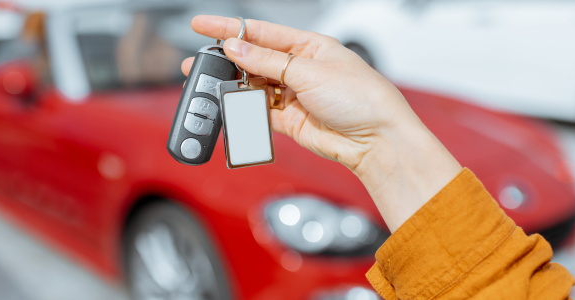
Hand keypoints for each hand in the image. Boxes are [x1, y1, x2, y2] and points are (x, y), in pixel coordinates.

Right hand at [182, 16, 461, 231]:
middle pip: (252, 59)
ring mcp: (293, 95)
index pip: (260, 32)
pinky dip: (243, 111)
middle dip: (225, 61)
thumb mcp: (310, 71)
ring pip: (252, 86)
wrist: (377, 140)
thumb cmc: (361, 98)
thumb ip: (268, 61)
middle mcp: (299, 68)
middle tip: (197, 62)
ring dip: (232, 87)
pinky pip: (258, 112)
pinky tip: (231, 108)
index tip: (201, 25)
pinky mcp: (289, 120)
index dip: (229, 28)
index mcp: (308, 46)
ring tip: (210, 87)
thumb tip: (235, 47)